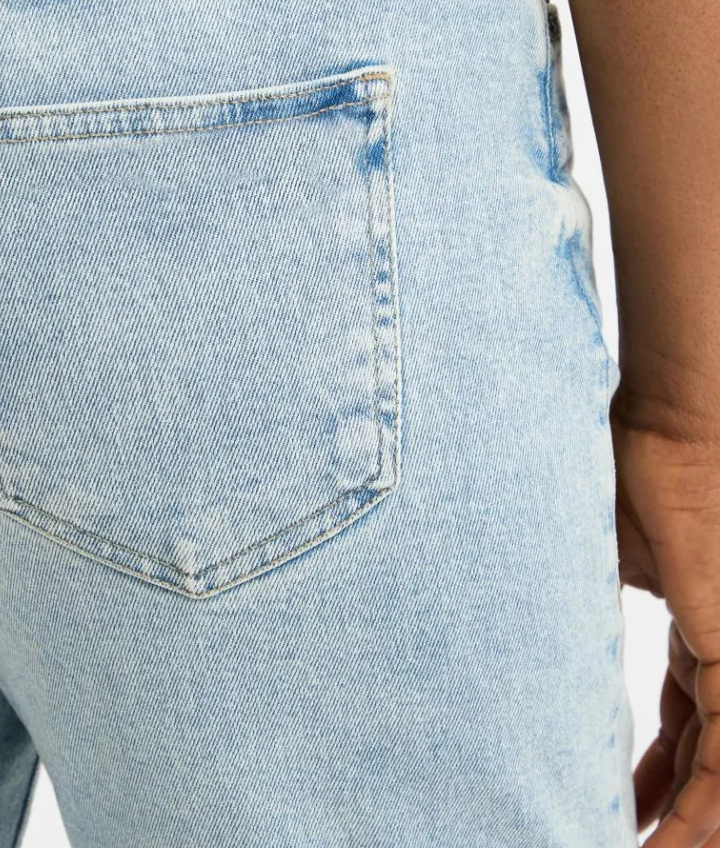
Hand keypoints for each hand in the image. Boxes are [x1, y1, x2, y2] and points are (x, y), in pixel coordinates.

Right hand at [613, 384, 719, 845]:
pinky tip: (672, 841)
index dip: (654, 777)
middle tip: (623, 840)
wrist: (673, 420)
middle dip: (667, 811)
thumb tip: (524, 644)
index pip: (682, 728)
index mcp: (701, 634)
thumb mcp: (587, 559)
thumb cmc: (624, 469)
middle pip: (703, 760)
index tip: (615, 806)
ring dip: (684, 824)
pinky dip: (700, 807)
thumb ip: (577, 611)